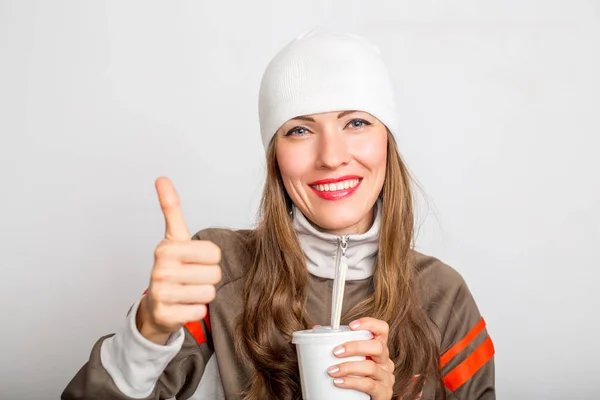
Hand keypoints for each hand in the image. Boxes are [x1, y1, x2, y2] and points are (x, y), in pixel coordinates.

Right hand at [136, 177, 221, 343]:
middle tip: (191, 278)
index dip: (210, 259)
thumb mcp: (173, 237)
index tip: (194, 260)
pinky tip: (182, 306)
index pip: (214, 253)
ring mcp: (161, 293)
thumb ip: (171, 208)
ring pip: (208, 294)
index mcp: (167, 248)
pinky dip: (195, 311)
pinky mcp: (165, 314)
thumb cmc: (171, 268)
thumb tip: (162, 178)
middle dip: (208, 278)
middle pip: (214, 274)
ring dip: (202, 295)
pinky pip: (199, 312)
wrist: (155, 306)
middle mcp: (161, 270)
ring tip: (186, 292)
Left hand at [327, 318, 394, 399]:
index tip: (351, 326)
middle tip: (335, 351)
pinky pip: (368, 385)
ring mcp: (386, 378)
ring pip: (370, 367)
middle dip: (355, 347)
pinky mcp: (383, 393)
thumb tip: (316, 330)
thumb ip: (337, 346)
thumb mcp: (350, 361)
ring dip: (348, 367)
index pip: (382, 330)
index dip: (370, 324)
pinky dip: (352, 382)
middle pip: (377, 347)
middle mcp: (385, 362)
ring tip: (331, 370)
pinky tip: (338, 382)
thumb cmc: (356, 379)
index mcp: (379, 350)